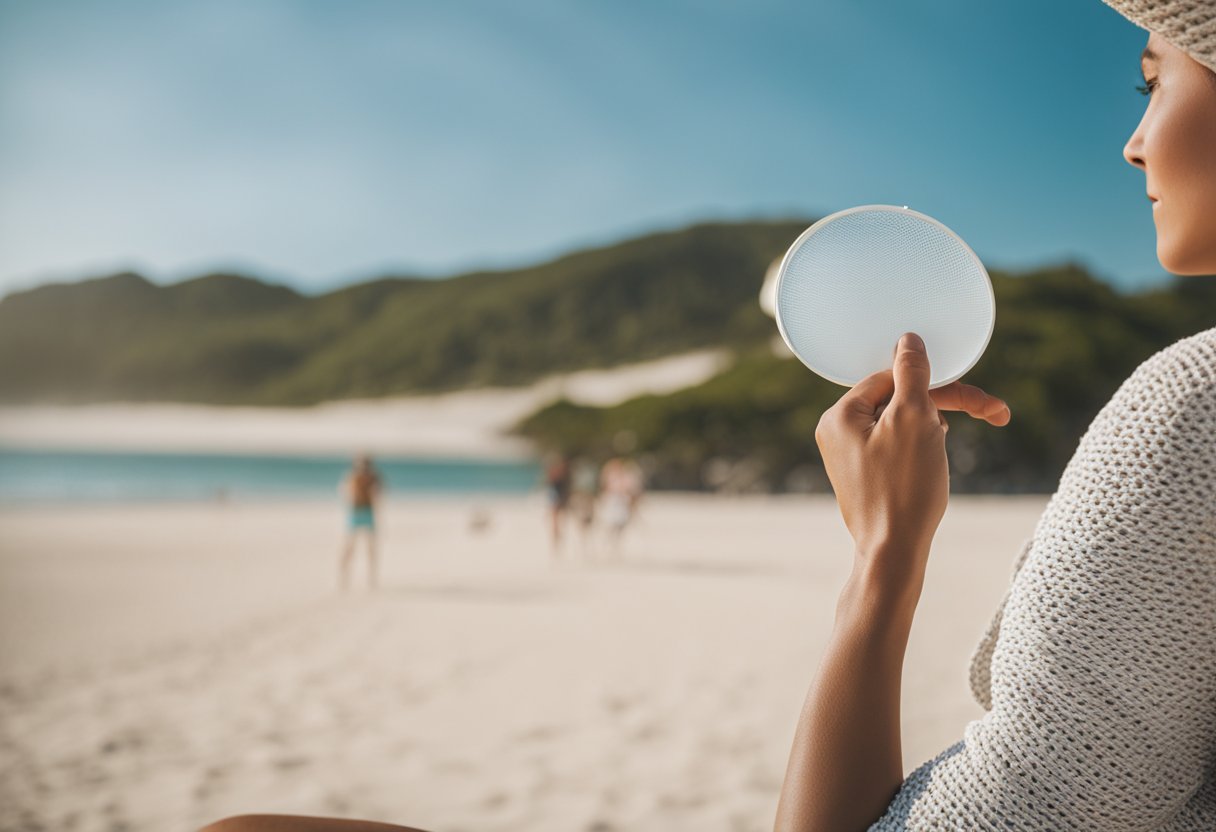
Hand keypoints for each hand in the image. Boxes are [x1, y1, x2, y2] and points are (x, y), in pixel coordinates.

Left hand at [814, 332, 1009, 564]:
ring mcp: (851, 456)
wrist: (895, 553)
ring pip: (904, 422)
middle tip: (995, 413)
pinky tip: (936, 465)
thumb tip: (908, 338)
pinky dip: (925, 448)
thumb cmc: (904, 488)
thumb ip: (911, 373)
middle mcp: (838, 433)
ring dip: (937, 427)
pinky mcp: (867, 476)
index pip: (893, 377)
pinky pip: (899, 446)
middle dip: (946, 405)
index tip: (975, 399)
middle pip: (900, 399)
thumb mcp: (913, 418)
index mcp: (839, 415)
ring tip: (946, 454)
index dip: (936, 384)